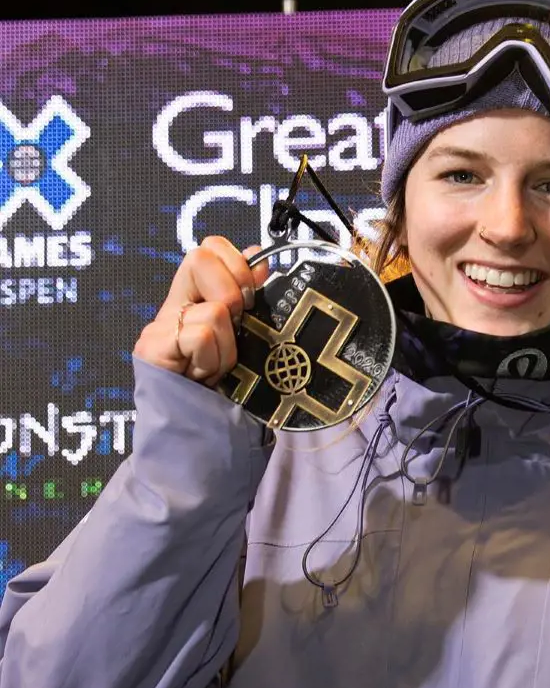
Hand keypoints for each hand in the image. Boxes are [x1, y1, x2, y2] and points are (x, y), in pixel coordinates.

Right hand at [133, 237, 268, 387]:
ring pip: (213, 309)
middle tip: (232, 330)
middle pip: (200, 256)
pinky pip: (200, 336)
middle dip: (232, 292)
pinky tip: (203, 377)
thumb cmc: (221, 393)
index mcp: (193, 299)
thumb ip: (245, 298)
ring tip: (215, 370)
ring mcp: (158, 328)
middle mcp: (172, 307)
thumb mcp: (242, 339)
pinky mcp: (152, 349)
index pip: (209, 248)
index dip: (236, 264)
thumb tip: (260, 257)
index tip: (249, 300)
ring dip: (227, 347)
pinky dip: (212, 360)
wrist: (195, 440)